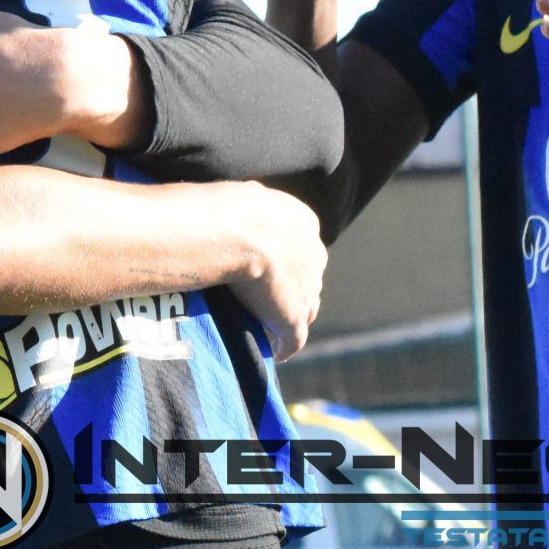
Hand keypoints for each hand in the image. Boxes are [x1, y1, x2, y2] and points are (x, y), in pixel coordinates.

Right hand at [213, 182, 324, 357]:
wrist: (241, 230)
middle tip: (271, 296)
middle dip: (294, 288)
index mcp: (304, 225)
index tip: (270, 265)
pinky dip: (286, 346)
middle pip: (308, 279)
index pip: (300, 246)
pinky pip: (294, 338)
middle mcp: (314, 257)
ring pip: (305, 308)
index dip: (287, 258)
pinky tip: (277, 353)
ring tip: (272, 325)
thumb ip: (252, 201)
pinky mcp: (293, 316)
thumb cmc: (234, 207)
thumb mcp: (247, 195)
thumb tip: (241, 196)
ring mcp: (306, 289)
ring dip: (290, 315)